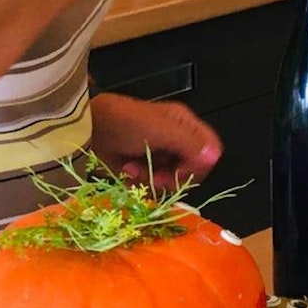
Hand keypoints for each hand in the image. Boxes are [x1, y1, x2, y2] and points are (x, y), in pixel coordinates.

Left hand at [88, 93, 222, 192]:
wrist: (91, 128)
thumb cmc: (126, 123)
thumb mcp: (160, 130)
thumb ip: (189, 143)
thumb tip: (215, 156)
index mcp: (185, 125)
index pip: (210, 150)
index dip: (200, 165)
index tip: (181, 172)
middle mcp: (177, 140)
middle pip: (193, 170)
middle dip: (174, 176)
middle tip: (155, 176)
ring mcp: (161, 154)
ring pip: (173, 180)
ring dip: (153, 179)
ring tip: (134, 168)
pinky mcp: (146, 166)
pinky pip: (155, 184)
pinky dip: (142, 180)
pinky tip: (128, 169)